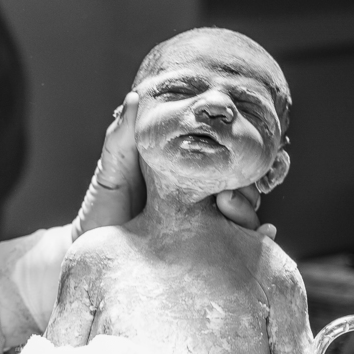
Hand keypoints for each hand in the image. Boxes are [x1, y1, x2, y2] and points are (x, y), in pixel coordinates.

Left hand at [74, 93, 274, 238]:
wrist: (89, 248)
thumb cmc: (102, 205)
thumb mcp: (112, 167)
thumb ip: (123, 137)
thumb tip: (133, 97)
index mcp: (188, 175)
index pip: (225, 163)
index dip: (239, 157)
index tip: (238, 149)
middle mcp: (203, 201)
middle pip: (244, 190)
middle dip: (247, 188)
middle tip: (228, 191)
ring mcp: (206, 229)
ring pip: (244, 219)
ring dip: (249, 211)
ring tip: (231, 205)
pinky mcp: (204, 256)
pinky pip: (238, 249)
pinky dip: (258, 243)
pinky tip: (264, 238)